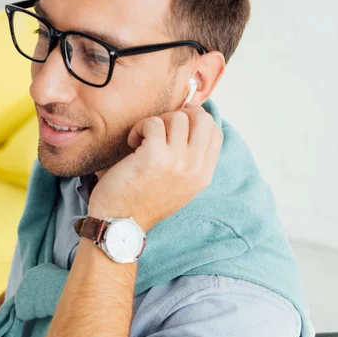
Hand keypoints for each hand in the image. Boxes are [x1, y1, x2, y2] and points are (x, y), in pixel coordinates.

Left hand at [87, 104, 223, 231]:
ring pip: (177, 117)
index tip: (179, 118)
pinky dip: (139, 128)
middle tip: (161, 128)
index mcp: (203, 175)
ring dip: (157, 122)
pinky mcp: (155, 155)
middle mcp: (195, 168)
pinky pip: (153, 123)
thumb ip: (191, 159)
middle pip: (203, 119)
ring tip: (143, 139)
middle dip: (180, 115)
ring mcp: (177, 161)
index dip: (198, 118)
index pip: (216, 131)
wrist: (121, 222)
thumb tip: (193, 117)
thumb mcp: (179, 184)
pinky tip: (132, 143)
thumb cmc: (144, 200)